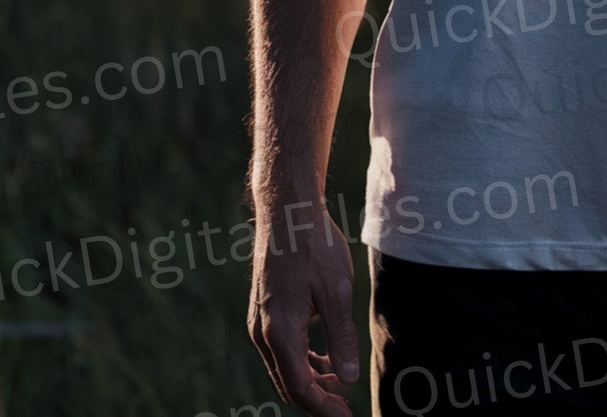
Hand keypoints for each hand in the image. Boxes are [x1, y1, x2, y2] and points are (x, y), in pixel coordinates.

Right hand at [248, 193, 360, 412]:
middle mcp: (262, 333)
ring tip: (340, 386)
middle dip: (317, 401)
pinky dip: (302, 362)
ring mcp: (259, 322)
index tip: (348, 415)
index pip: (300, 388)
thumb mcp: (337, 291)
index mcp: (280, 332)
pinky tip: (324, 360)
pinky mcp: (263, 312)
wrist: (286, 210)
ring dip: (310, 382)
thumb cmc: (314, 245)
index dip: (324, 408)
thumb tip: (348, 377)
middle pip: (288, 384)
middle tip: (346, 408)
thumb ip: (341, 337)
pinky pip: (280, 350)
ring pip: (283, 368)